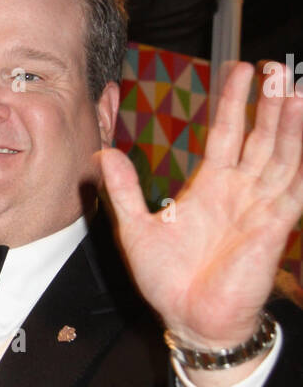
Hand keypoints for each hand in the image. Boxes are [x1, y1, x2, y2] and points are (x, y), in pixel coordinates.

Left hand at [96, 59, 302, 350]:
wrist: (190, 319)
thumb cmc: (169, 281)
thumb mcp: (135, 228)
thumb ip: (124, 190)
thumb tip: (103, 155)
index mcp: (211, 186)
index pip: (228, 133)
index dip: (234, 101)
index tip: (239, 69)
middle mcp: (241, 191)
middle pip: (261, 136)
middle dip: (269, 102)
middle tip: (274, 67)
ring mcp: (260, 206)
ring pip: (282, 154)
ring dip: (289, 121)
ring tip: (293, 86)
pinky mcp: (274, 226)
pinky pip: (292, 185)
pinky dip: (299, 156)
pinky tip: (300, 129)